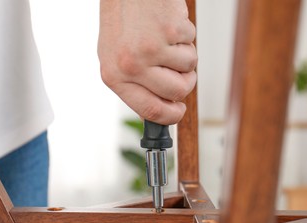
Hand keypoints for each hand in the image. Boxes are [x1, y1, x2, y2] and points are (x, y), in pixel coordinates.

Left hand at [98, 0, 196, 124]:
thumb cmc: (122, 23)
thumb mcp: (117, 60)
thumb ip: (136, 86)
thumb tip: (159, 109)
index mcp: (114, 77)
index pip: (150, 110)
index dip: (170, 116)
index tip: (179, 112)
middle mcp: (131, 65)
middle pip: (177, 91)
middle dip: (185, 81)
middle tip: (177, 67)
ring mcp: (151, 48)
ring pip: (189, 67)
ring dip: (184, 53)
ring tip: (165, 38)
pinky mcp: (169, 30)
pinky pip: (192, 42)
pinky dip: (185, 34)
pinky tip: (167, 25)